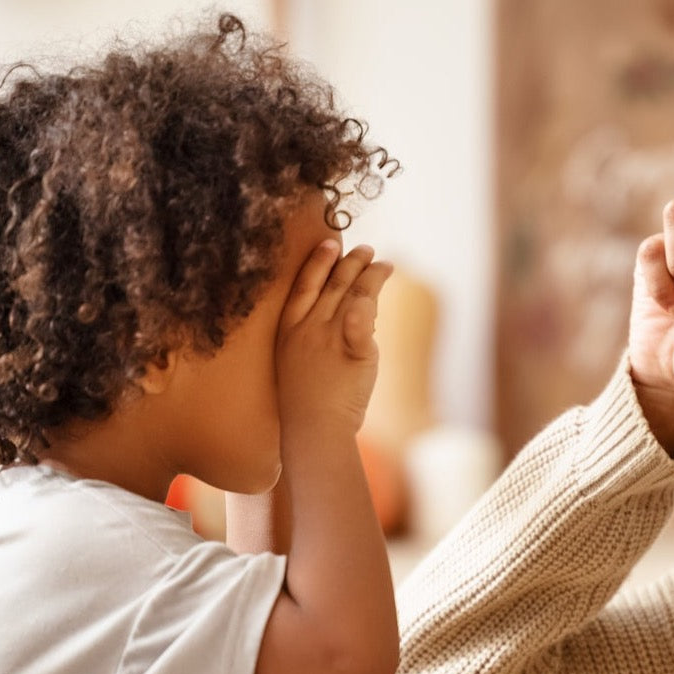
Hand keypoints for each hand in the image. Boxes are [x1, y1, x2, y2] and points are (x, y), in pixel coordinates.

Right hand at [277, 239, 393, 435]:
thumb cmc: (306, 404)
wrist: (312, 430)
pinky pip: (365, 317)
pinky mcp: (356, 351)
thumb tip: (344, 314)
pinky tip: (385, 275)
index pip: (304, 285)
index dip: (317, 262)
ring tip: (383, 264)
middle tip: (366, 250)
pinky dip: (374, 297)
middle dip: (351, 263)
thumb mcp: (300, 364)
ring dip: (370, 274)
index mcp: (289, 330)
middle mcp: (309, 328)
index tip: (329, 243)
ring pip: (353, 293)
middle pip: (333, 284)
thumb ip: (317, 337)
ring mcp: (331, 338)